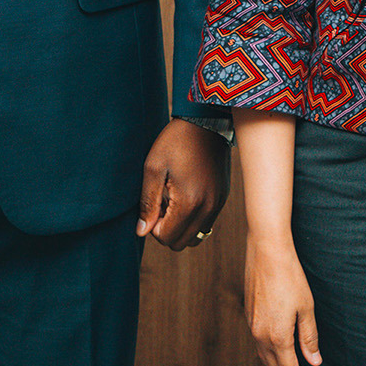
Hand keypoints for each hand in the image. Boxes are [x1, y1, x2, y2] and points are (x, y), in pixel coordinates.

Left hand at [138, 120, 230, 249]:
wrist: (206, 122)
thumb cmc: (175, 142)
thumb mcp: (153, 168)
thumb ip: (147, 203)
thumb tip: (142, 232)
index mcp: (189, 202)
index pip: (167, 238)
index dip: (153, 226)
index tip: (153, 203)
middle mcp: (208, 208)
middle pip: (181, 243)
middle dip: (166, 230)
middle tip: (162, 203)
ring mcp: (218, 204)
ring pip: (195, 237)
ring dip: (181, 226)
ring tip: (174, 201)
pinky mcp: (223, 198)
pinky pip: (206, 224)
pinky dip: (193, 218)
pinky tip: (187, 195)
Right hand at [244, 235, 320, 365]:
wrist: (267, 251)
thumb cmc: (290, 277)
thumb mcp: (306, 308)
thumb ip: (309, 338)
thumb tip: (313, 362)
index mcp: (277, 337)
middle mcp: (260, 335)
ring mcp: (252, 326)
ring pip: (265, 357)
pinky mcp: (249, 315)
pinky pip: (259, 344)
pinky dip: (271, 354)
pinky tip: (282, 349)